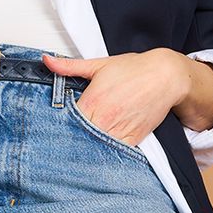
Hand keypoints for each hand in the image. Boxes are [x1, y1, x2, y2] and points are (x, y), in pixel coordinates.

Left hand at [42, 49, 186, 145]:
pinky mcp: (132, 139)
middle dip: (71, 137)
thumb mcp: (99, 65)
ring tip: (81, 144)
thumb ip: (69, 66)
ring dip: (88, 146)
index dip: (58, 124)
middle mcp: (104, 119)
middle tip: (64, 138)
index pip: (66, 121)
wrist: (165, 77)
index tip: (55, 125)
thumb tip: (47, 61)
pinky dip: (106, 151)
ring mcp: (118, 131)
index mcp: (92, 101)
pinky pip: (114, 152)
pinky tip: (100, 147)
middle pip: (78, 137)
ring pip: (95, 147)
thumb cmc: (134, 70)